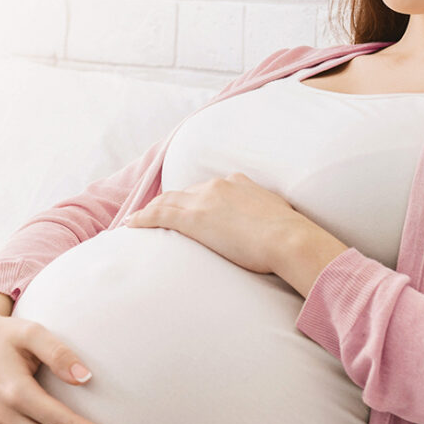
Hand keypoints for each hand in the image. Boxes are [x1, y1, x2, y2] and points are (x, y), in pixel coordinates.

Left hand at [124, 172, 307, 273]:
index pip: (207, 189)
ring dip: (151, 210)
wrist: (289, 239)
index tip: (186, 206)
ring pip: (168, 201)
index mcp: (238, 184)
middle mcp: (219, 186)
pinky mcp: (194, 219)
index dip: (193, 198)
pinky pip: (160, 215)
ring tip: (137, 220)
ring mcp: (205, 200)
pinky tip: (132, 225)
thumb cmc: (291, 237)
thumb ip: (266, 218)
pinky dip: (143, 218)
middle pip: (183, 193)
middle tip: (153, 213)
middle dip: (167, 202)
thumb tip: (269, 230)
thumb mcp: (278, 217)